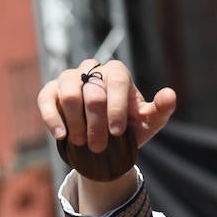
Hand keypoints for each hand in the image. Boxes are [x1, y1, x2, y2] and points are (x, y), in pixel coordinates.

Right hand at [38, 59, 175, 154]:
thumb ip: (161, 109)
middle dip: (97, 124)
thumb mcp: (150, 122)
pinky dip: (53, 118)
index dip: (116, 107)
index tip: (118, 132)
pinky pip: (46, 99)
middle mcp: (91, 70)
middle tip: (100, 146)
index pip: (117, 80)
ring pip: (69, 94)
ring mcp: (69, 78)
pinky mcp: (50, 91)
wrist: (106, 140)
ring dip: (76, 122)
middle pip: (93, 93)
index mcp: (117, 72)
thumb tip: (170, 93)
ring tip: (82, 143)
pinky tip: (62, 136)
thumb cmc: (131, 126)